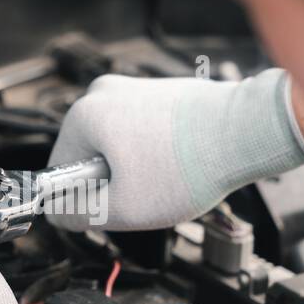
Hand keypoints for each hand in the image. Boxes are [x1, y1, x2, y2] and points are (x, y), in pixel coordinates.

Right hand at [46, 68, 303, 231]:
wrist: (246, 133)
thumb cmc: (189, 166)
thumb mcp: (122, 209)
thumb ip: (78, 214)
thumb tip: (58, 214)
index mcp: (85, 116)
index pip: (58, 170)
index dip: (82, 199)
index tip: (111, 206)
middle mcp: (104, 93)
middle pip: (89, 156)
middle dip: (113, 181)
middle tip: (145, 195)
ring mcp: (134, 89)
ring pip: (118, 146)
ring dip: (137, 169)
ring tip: (167, 178)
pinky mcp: (160, 93)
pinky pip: (143, 132)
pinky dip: (156, 153)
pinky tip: (179, 163)